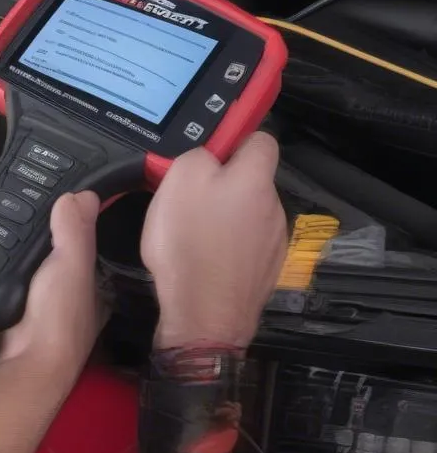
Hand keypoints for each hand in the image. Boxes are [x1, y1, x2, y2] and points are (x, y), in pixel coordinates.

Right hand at [0, 191, 103, 391]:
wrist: (25, 362)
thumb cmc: (59, 316)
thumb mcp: (72, 262)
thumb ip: (76, 230)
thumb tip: (82, 194)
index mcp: (98, 291)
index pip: (93, 252)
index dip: (82, 232)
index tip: (65, 208)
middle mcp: (76, 306)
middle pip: (63, 265)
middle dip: (50, 246)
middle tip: (30, 214)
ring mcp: (46, 317)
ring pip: (38, 278)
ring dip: (27, 262)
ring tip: (9, 230)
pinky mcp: (19, 323)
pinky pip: (15, 289)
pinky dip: (8, 277)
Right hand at [141, 132, 287, 350]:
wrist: (203, 315)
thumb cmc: (190, 241)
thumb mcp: (179, 178)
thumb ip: (198, 155)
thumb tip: (209, 156)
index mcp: (256, 179)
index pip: (261, 138)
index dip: (234, 137)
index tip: (208, 150)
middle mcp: (274, 207)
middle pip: (250, 179)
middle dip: (222, 181)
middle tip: (187, 193)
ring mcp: (274, 243)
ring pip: (246, 212)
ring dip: (223, 214)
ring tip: (190, 230)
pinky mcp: (265, 272)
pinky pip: (244, 244)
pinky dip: (225, 245)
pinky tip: (201, 257)